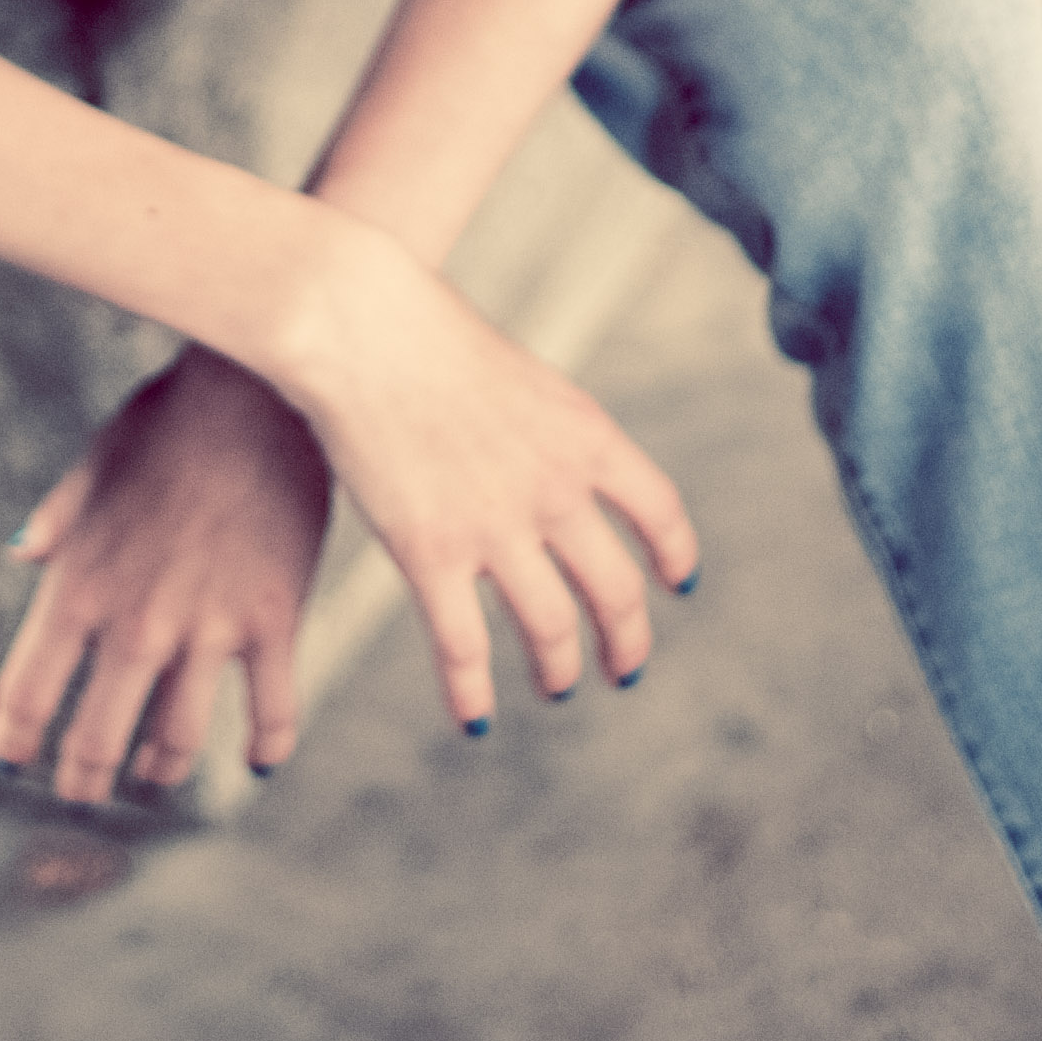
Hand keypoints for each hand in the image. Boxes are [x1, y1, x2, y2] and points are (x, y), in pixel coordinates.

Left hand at [0, 348, 331, 802]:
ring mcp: (208, 628)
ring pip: (178, 743)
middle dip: (83, 779)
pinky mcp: (274, 621)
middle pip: (97, 740)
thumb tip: (20, 553)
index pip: (27, 695)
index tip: (12, 762)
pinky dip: (266, 747)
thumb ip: (57, 521)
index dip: (14, 741)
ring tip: (154, 782)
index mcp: (79, 585)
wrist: (257, 389)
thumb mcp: (95, 464)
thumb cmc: (168, 420)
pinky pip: (272, 711)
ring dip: (162, 775)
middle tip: (82, 793)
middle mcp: (136, 622)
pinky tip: (258, 761)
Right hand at [287, 218, 698, 733]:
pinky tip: (476, 716)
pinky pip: (464, 647)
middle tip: (626, 668)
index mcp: (586, 435)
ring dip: (560, 668)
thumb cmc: (422, 332)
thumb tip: (546, 472)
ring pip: (552, 630)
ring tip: (558, 686)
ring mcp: (497, 526)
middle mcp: (557, 489)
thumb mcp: (516, 375)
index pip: (659, 512)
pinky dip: (473, 691)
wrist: (361, 324)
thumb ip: (543, 433)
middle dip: (627, 640)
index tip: (680, 585)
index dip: (675, 556)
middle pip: (618, 591)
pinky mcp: (431, 552)